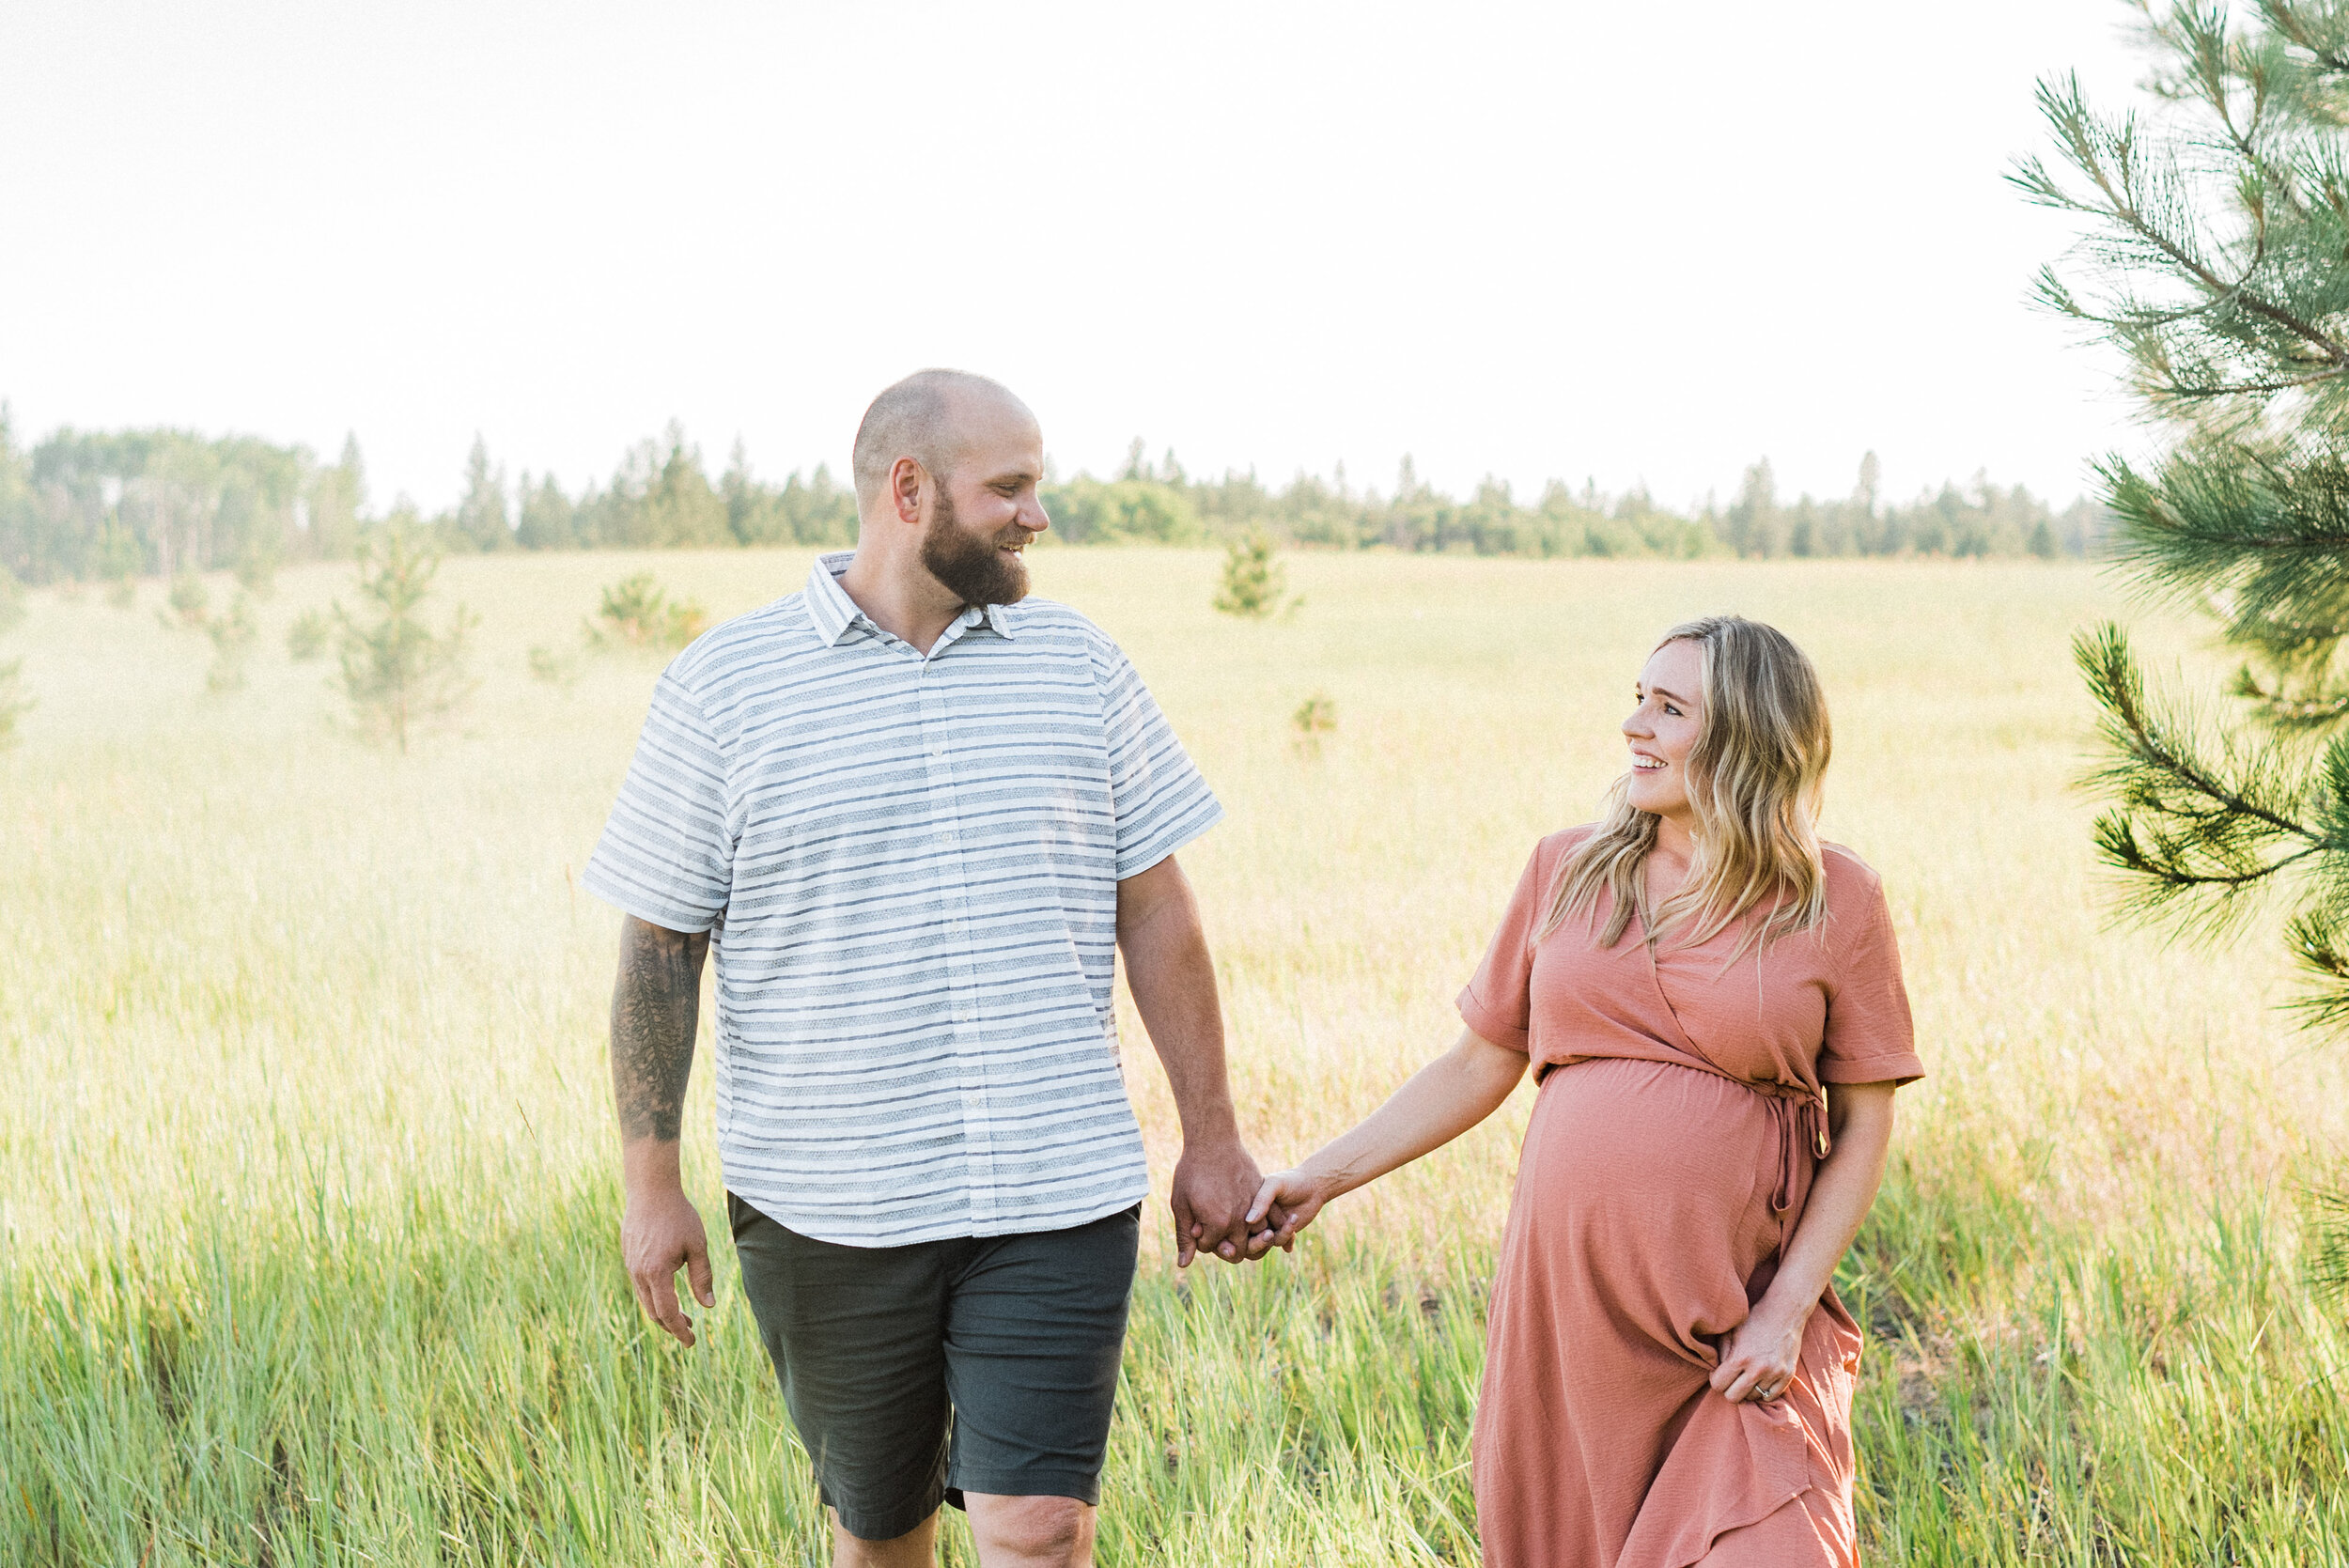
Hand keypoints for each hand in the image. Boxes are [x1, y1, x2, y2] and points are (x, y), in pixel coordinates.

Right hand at [621, 1183, 714, 1345]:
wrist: (650, 1190)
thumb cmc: (679, 1216)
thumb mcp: (697, 1246)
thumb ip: (702, 1277)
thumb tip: (709, 1306)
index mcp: (657, 1273)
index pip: (667, 1313)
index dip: (679, 1330)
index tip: (692, 1342)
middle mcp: (639, 1273)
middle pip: (654, 1312)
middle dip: (672, 1325)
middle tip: (690, 1331)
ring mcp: (631, 1266)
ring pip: (645, 1299)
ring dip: (662, 1311)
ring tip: (682, 1315)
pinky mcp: (629, 1257)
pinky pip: (640, 1285)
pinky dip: (654, 1296)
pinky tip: (668, 1292)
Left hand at [1171, 1136, 1273, 1265]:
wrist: (1213, 1140)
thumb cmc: (1192, 1171)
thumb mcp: (1181, 1204)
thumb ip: (1184, 1236)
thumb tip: (1184, 1265)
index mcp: (1218, 1224)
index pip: (1209, 1247)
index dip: (1199, 1239)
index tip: (1194, 1225)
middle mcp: (1240, 1219)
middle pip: (1238, 1250)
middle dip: (1224, 1246)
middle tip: (1213, 1231)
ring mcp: (1255, 1206)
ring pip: (1258, 1237)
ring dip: (1248, 1238)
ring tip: (1233, 1227)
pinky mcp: (1262, 1194)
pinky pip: (1269, 1217)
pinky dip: (1264, 1224)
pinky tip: (1253, 1219)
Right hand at [1244, 1169, 1332, 1252]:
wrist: (1314, 1186)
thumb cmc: (1291, 1181)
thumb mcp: (1275, 1184)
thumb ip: (1262, 1200)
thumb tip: (1249, 1221)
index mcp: (1247, 1203)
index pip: (1236, 1221)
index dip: (1240, 1230)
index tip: (1254, 1227)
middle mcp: (1255, 1216)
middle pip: (1248, 1239)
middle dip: (1259, 1241)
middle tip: (1270, 1233)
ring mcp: (1268, 1225)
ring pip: (1266, 1242)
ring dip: (1280, 1235)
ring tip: (1293, 1219)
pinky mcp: (1281, 1232)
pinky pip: (1280, 1243)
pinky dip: (1288, 1240)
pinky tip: (1294, 1229)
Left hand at [1709, 1299, 1808, 1404]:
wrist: (1785, 1312)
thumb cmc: (1754, 1320)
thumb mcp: (1730, 1332)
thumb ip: (1720, 1354)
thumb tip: (1715, 1372)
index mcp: (1740, 1357)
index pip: (1718, 1385)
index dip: (1716, 1379)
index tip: (1720, 1372)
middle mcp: (1758, 1369)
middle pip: (1734, 1398)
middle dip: (1729, 1389)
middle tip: (1732, 1377)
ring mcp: (1775, 1374)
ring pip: (1753, 1397)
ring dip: (1747, 1389)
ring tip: (1748, 1374)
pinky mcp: (1788, 1375)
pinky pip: (1771, 1396)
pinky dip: (1764, 1391)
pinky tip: (1760, 1378)